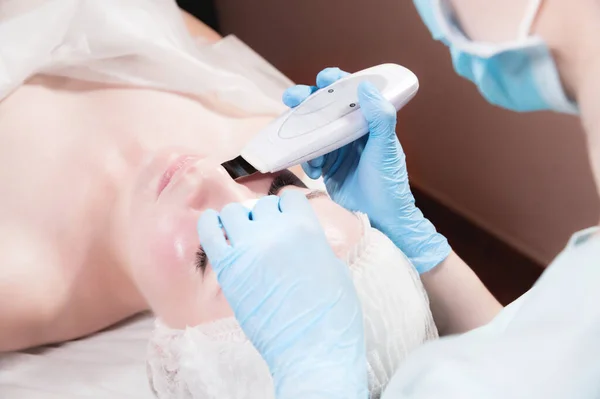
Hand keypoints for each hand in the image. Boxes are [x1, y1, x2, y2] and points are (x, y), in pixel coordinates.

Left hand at [197, 191, 367, 398]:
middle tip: (268, 238)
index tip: (285, 220)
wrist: (312, 349)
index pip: (288, 198)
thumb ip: (316, 243)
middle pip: (262, 205)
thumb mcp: (335, 267)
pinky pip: (209, 231)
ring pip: (233, 212)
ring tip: (245, 238)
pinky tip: (218, 231)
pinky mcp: (227, 268)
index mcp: (305, 227)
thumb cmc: (331, 315)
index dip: (287, 209)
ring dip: (240, 221)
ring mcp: (248, 249)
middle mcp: (274, 231)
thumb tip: (304, 235)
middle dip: (265, 218)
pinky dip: (211, 225)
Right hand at [282, 67, 449, 272]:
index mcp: (369, 122)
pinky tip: (313, 171)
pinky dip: (307, 158)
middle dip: (307, 102)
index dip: (336, 82)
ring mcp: (338, 149)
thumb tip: (366, 86)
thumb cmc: (388, 185)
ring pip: (313, 130)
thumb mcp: (385, 149)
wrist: (380, 220)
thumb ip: (380, 117)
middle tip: (290, 98)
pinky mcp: (327, 166)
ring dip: (305, 135)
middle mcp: (352, 132)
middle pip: (325, 108)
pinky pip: (309, 153)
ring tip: (309, 151)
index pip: (351, 94)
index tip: (323, 77)